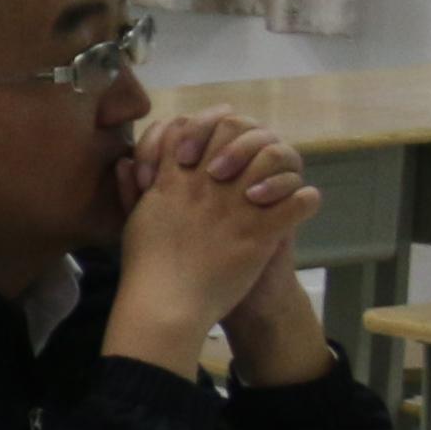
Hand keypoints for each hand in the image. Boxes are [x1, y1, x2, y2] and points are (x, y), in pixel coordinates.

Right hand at [110, 128, 312, 377]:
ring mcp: (238, 205)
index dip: (209, 125)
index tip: (218, 138)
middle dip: (248, 137)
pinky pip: (298, 201)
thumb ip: (129, 188)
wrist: (167, 304)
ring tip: (278, 182)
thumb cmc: (146, 266)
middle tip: (254, 155)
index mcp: (175, 179)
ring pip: (273, 157)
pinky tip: (299, 207)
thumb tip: (125, 162)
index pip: (194, 127)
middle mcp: (208, 183)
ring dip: (279, 167)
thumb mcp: (133, 219)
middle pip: (236, 132)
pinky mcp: (262, 231)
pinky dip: (304, 201)